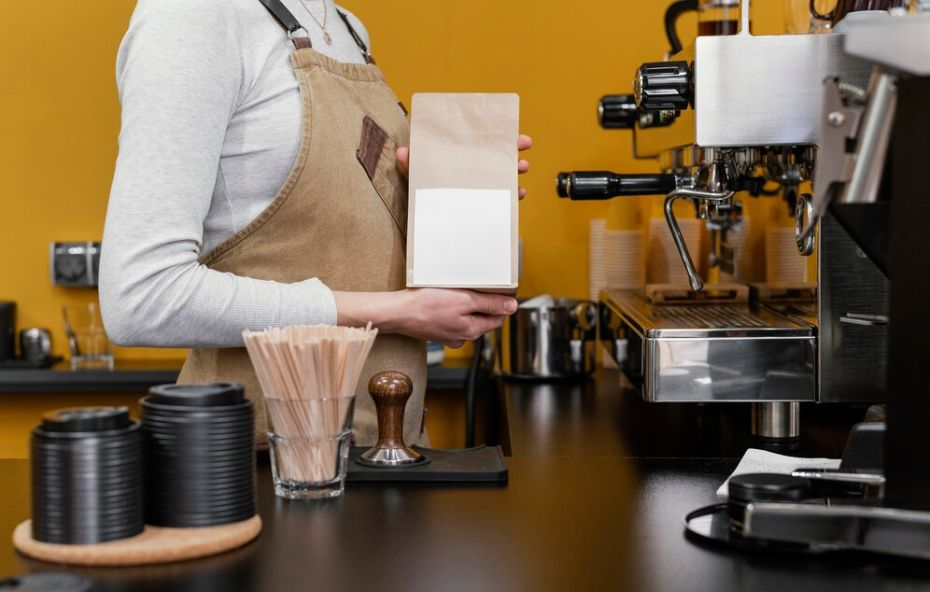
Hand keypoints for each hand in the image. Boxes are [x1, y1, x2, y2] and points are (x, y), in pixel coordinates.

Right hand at [334, 288, 517, 347]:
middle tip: (474, 285)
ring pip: (466, 317)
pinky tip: (443, 298)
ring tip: (456, 290)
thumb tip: (512, 307)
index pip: (497, 318)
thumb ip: (489, 304)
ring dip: (465, 304)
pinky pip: (451, 318)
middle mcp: (462, 337)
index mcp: (472, 331)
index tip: (496, 288)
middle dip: (481, 302)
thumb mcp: (464, 301)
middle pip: (482, 318)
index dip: (499, 302)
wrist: (397, 312)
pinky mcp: (436, 330)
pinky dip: (451, 308)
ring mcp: (448, 335)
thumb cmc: (427, 306)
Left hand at [395, 134, 532, 198]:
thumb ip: (411, 165)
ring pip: (505, 174)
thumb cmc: (422, 192)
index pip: (483, 141)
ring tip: (521, 168)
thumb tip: (402, 152)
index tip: (515, 133)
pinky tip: (519, 193)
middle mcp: (474, 169)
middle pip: (499, 154)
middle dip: (514, 149)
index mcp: (462, 157)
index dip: (501, 136)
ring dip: (516, 170)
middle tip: (523, 147)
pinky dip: (513, 195)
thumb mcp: (417, 177)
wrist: (427, 223)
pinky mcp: (485, 204)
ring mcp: (481, 186)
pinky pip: (503, 198)